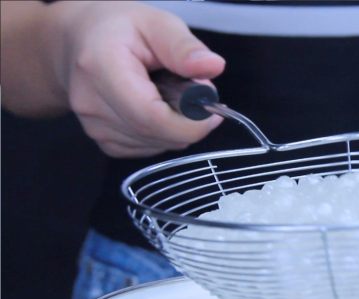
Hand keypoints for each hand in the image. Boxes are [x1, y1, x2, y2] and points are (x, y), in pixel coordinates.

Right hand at [48, 1, 224, 157]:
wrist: (78, 41)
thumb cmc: (119, 28)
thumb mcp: (156, 23)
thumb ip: (184, 47)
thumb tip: (213, 66)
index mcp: (102, 68)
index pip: (151, 117)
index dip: (190, 123)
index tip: (212, 110)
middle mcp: (91, 103)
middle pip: (155, 134)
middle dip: (188, 122)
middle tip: (193, 93)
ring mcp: (93, 126)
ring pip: (155, 145)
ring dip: (175, 127)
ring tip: (168, 94)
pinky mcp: (102, 140)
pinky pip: (146, 149)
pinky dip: (162, 135)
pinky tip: (157, 108)